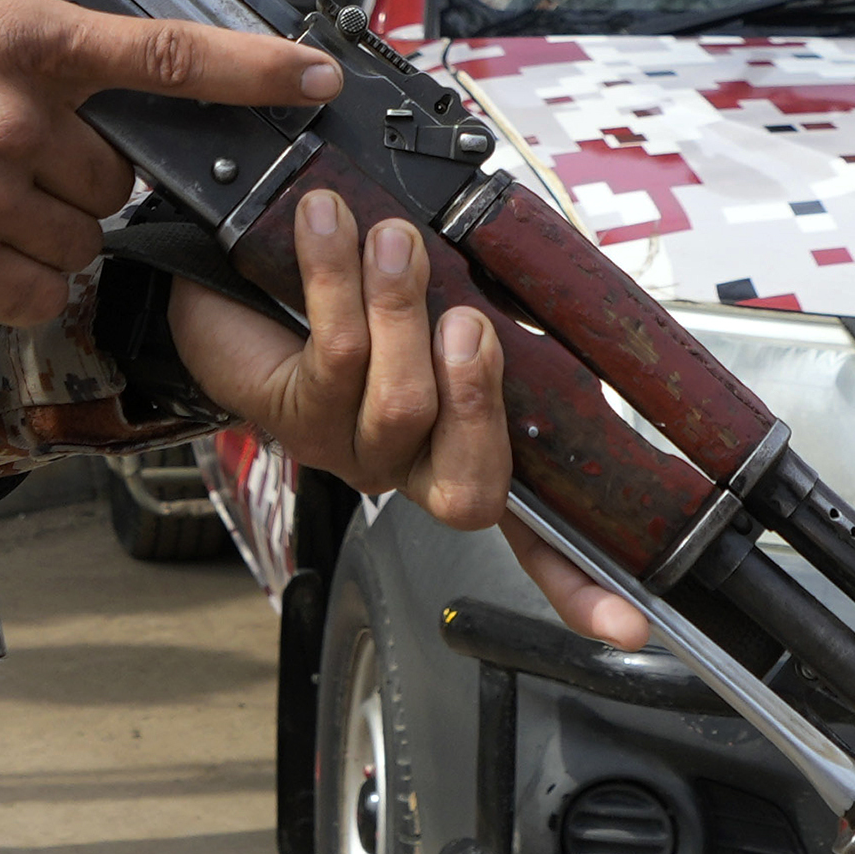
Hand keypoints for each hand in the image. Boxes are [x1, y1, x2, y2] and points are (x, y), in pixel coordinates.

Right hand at [0, 0, 339, 325]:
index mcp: (14, 38)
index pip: (163, 53)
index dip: (254, 70)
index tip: (315, 78)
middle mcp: (13, 124)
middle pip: (118, 164)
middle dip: (89, 156)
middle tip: (20, 136)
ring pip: (82, 231)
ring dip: (57, 218)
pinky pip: (38, 291)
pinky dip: (27, 279)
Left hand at [169, 193, 649, 648]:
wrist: (226, 273)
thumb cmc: (346, 284)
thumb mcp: (437, 294)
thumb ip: (491, 304)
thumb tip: (534, 292)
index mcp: (464, 445)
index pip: (534, 538)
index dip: (580, 586)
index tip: (628, 627)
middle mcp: (411, 466)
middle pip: (470, 485)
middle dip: (477, 397)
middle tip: (466, 323)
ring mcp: (352, 451)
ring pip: (400, 407)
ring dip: (399, 308)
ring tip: (390, 241)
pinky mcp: (294, 414)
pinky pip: (334, 356)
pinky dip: (335, 279)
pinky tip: (325, 226)